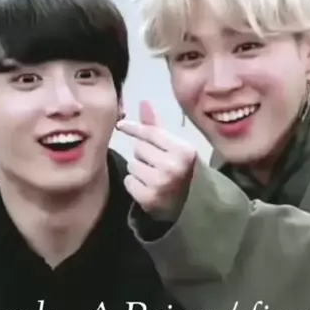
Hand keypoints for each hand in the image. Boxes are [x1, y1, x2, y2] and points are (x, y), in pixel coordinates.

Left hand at [116, 101, 196, 218]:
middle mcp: (174, 166)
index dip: (133, 127)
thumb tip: (143, 102)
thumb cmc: (179, 170)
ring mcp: (161, 184)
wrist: (188, 206)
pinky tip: (148, 188)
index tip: (121, 125)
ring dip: (138, 170)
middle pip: (139, 149)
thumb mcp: (173, 147)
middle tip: (156, 164)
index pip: (150, 133)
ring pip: (132, 165)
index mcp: (184, 150)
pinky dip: (134, 184)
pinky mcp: (149, 198)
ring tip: (153, 177)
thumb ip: (156, 127)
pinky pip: (129, 181)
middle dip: (143, 155)